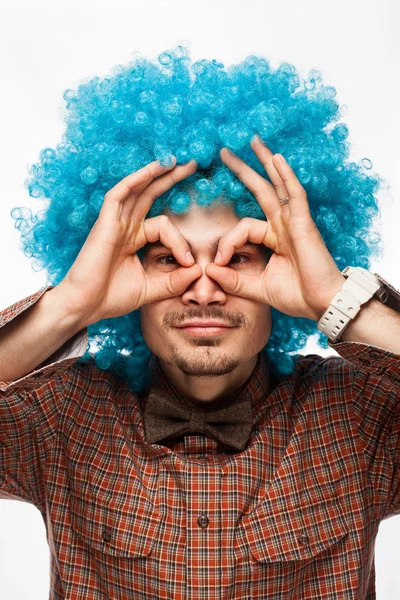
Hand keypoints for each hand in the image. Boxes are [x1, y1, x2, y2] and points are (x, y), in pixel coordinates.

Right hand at [54, 158, 201, 326]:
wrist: (84, 306)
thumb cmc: (111, 298)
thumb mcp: (151, 289)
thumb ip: (174, 281)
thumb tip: (198, 270)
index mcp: (134, 239)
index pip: (164, 227)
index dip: (180, 242)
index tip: (189, 263)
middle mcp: (125, 227)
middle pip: (150, 195)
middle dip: (170, 179)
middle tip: (192, 163)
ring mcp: (114, 223)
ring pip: (137, 190)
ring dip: (156, 173)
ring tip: (176, 159)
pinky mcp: (104, 224)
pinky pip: (119, 196)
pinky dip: (135, 181)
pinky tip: (153, 169)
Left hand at [205, 137, 344, 321]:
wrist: (321, 304)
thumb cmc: (296, 295)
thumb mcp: (256, 288)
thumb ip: (233, 280)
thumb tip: (209, 270)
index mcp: (273, 237)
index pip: (242, 227)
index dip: (226, 243)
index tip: (216, 263)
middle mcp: (283, 225)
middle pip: (260, 190)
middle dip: (242, 170)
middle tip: (223, 152)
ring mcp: (294, 222)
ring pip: (277, 185)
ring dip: (264, 162)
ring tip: (252, 140)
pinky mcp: (304, 224)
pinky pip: (295, 195)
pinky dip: (286, 176)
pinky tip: (277, 159)